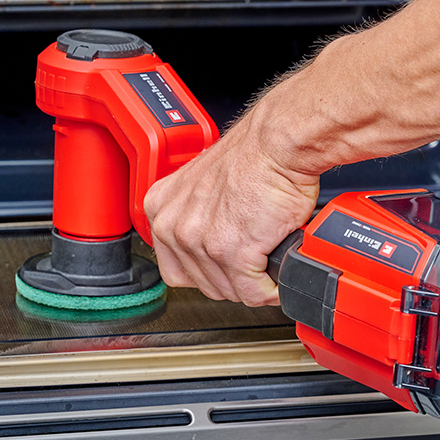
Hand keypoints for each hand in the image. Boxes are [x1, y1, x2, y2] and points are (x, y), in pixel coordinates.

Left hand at [143, 105, 318, 306]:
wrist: (277, 146)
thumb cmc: (253, 158)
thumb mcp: (204, 186)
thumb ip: (196, 217)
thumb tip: (209, 247)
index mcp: (162, 208)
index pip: (175, 268)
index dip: (207, 272)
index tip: (224, 268)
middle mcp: (174, 226)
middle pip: (202, 284)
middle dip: (232, 281)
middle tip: (252, 266)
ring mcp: (201, 242)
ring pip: (228, 291)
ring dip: (253, 286)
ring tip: (266, 267)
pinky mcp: (233, 253)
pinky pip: (253, 292)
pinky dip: (270, 291)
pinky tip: (276, 278)